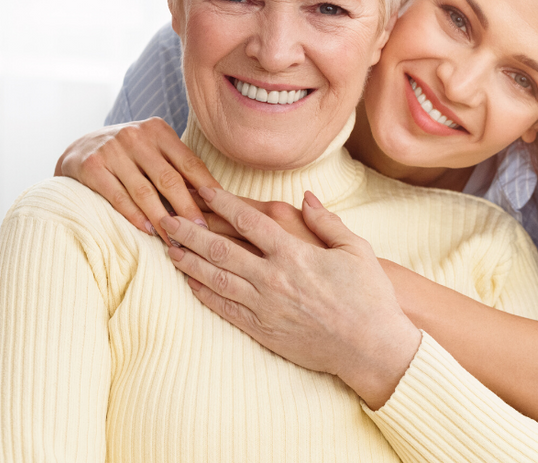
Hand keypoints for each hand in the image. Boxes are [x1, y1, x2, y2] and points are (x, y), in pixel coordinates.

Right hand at [54, 118, 219, 240]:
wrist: (78, 148)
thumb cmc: (129, 155)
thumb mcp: (154, 150)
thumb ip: (178, 167)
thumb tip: (216, 199)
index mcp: (159, 130)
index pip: (190, 163)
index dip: (208, 190)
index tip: (224, 213)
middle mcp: (136, 136)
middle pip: (170, 179)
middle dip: (188, 209)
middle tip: (203, 233)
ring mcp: (112, 150)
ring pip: (145, 192)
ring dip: (163, 220)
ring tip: (177, 240)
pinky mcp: (91, 166)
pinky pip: (118, 197)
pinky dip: (135, 216)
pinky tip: (149, 231)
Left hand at [162, 187, 421, 408]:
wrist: (371, 347)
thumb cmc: (369, 296)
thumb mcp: (356, 249)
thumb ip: (327, 221)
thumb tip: (306, 197)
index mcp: (295, 252)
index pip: (247, 220)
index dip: (220, 202)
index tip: (201, 190)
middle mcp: (273, 277)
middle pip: (220, 249)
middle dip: (189, 232)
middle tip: (166, 220)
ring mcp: (265, 306)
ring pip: (216, 279)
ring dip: (189, 262)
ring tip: (169, 250)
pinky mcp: (263, 330)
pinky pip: (225, 308)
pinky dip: (203, 294)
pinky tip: (190, 283)